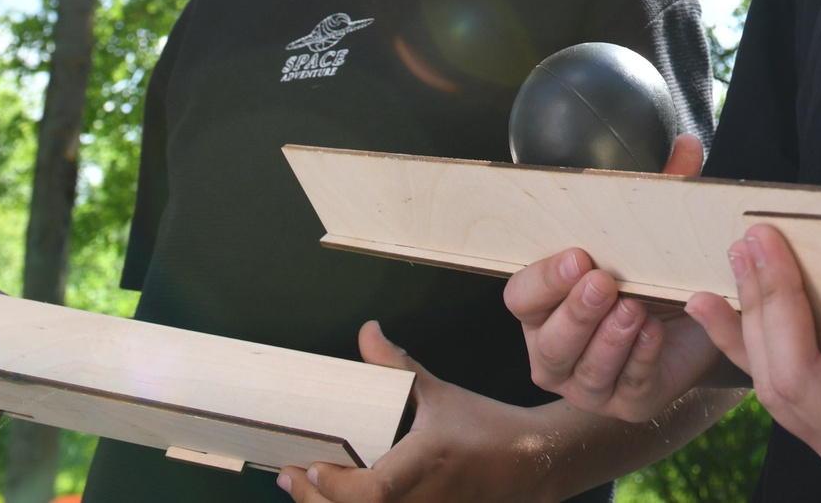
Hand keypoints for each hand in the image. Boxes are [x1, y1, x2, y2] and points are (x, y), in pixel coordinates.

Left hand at [278, 321, 558, 502]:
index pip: (372, 490)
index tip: (311, 465)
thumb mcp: (440, 393)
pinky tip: (335, 499)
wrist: (530, 463)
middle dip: (315, 499)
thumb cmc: (486, 429)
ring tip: (305, 487)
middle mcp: (423, 498)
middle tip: (291, 476)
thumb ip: (397, 367)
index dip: (336, 485)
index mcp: (426, 462)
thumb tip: (368, 333)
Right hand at [506, 133, 733, 422]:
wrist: (697, 322)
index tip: (576, 256)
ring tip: (634, 310)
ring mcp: (588, 384)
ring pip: (584, 372)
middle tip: (604, 284)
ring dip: (608, 341)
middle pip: (548, 341)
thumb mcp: (652, 233)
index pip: (522, 297)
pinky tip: (655, 334)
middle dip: (575, 313)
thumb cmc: (653, 273)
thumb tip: (687, 145)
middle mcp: (555, 349)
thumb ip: (661, 191)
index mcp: (544, 305)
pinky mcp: (627, 403)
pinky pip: (628, 388)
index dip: (543, 280)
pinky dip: (641, 361)